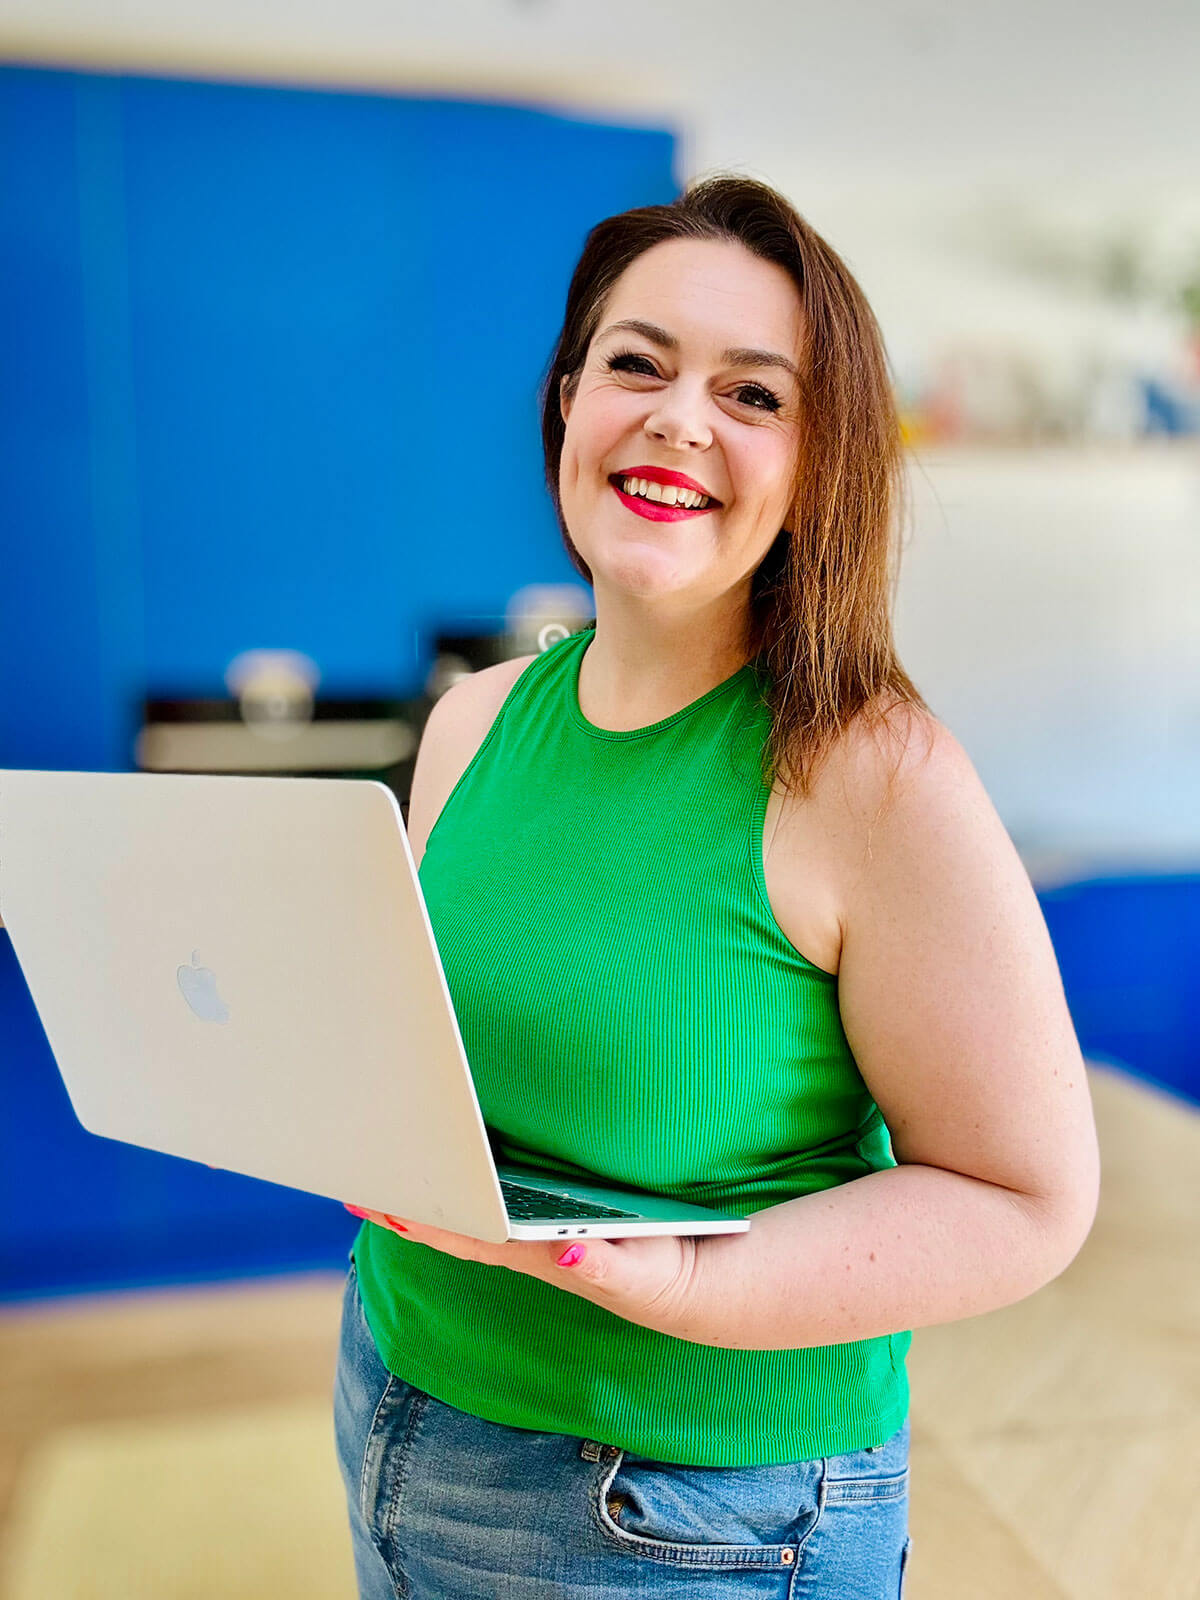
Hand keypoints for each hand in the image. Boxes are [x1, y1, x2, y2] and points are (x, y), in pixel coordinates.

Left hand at [343, 1203, 701, 1339]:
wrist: (699, 1288)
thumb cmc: (665, 1277)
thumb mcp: (642, 1275)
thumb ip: (607, 1266)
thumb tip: (566, 1253)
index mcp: (540, 1256)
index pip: (470, 1235)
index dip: (425, 1222)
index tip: (381, 1206)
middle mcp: (529, 1247)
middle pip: (456, 1224)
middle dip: (408, 1205)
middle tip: (354, 1180)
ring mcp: (538, 1236)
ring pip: (469, 1215)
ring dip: (428, 1199)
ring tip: (383, 1175)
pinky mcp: (556, 1220)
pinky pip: (495, 1203)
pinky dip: (462, 1191)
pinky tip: (443, 1174)